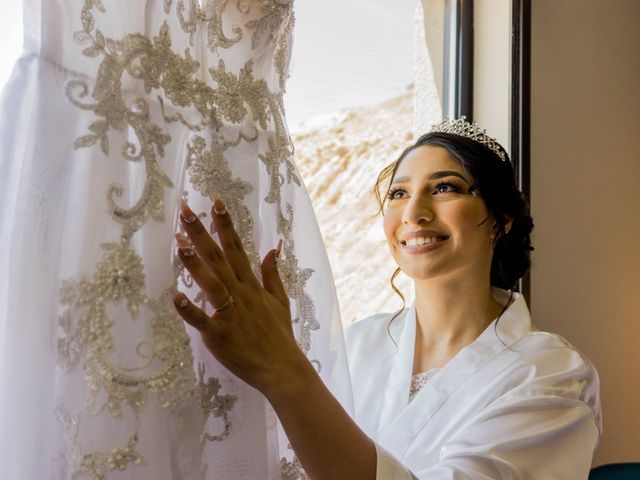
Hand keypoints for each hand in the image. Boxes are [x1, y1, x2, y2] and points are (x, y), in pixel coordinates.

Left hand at [170, 197, 304, 393]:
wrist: (282, 368)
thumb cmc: (279, 336)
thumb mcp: (280, 301)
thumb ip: (272, 275)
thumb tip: (272, 249)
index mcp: (252, 285)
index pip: (237, 247)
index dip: (225, 224)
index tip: (215, 201)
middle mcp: (240, 294)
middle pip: (219, 258)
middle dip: (202, 233)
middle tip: (185, 211)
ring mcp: (229, 314)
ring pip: (210, 283)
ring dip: (195, 263)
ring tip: (179, 242)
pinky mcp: (219, 335)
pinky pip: (201, 320)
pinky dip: (188, 309)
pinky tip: (174, 296)